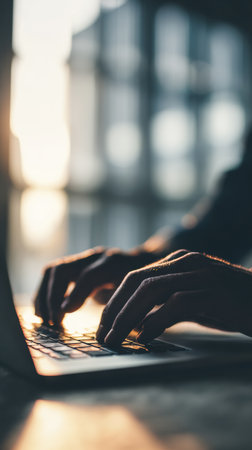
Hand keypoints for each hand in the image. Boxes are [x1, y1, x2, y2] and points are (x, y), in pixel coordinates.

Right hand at [34, 246, 158, 324]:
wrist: (143, 261)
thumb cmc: (143, 283)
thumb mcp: (142, 294)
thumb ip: (130, 310)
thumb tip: (117, 334)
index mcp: (114, 263)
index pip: (89, 275)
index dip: (75, 294)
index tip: (64, 313)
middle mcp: (95, 257)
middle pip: (63, 269)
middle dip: (52, 296)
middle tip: (53, 322)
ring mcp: (83, 259)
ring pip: (53, 271)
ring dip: (44, 296)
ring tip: (45, 320)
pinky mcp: (75, 266)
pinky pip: (52, 276)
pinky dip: (44, 293)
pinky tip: (44, 312)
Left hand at [96, 250, 251, 345]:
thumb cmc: (232, 304)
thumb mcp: (195, 301)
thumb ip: (168, 304)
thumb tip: (137, 321)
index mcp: (179, 261)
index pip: (136, 276)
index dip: (115, 300)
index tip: (104, 323)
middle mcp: (186, 261)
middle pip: (137, 281)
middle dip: (115, 309)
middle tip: (103, 334)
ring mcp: (200, 273)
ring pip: (151, 290)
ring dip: (128, 316)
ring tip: (116, 338)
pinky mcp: (213, 290)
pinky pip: (176, 303)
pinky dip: (156, 320)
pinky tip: (145, 336)